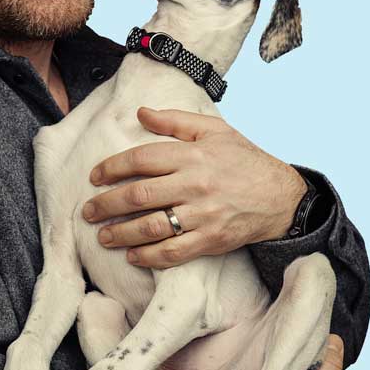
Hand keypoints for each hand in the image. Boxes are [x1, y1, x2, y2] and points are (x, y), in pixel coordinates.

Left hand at [81, 106, 306, 268]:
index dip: (113, 167)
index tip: (95, 176)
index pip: (142, 159)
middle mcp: (196, 185)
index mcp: (193, 155)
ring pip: (152, 227)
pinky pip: (174, 252)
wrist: (281, 196)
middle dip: (107, 204)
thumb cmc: (244, 160)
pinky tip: (132, 255)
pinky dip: (149, 256)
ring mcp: (203, 215)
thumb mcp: (214, 130)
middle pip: (140, 195)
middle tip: (88, 211)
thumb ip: (175, 120)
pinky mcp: (211, 239)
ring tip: (103, 236)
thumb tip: (140, 113)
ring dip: (122, 233)